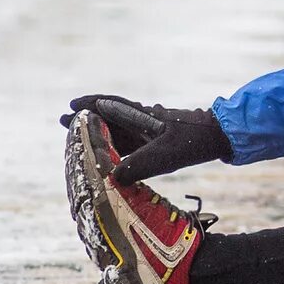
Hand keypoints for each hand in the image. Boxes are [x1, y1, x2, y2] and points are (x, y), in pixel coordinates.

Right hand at [67, 94, 231, 181]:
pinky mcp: (156, 143)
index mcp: (143, 116)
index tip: (71, 106)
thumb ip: (140, 165)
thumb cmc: (194, 141)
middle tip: (64, 121)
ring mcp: (149, 131)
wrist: (220, 138)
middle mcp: (143, 120)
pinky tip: (105, 156)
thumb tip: (112, 178)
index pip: (112, 105)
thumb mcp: (167, 154)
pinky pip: (128, 144)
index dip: (91, 105)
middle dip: (87, 118)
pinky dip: (113, 147)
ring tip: (76, 137)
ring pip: (118, 130)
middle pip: (110, 117)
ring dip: (98, 133)